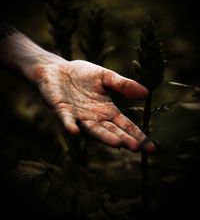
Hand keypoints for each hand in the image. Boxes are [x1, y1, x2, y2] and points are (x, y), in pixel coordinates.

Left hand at [34, 58, 153, 152]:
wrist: (57, 70)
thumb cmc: (82, 75)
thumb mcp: (106, 76)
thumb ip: (123, 85)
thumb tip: (147, 93)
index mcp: (107, 110)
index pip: (125, 125)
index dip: (138, 136)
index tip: (151, 149)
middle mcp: (94, 117)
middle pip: (111, 130)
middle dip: (124, 139)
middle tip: (136, 148)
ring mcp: (78, 116)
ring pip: (92, 129)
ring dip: (103, 136)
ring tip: (117, 144)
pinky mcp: (61, 110)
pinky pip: (67, 119)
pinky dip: (70, 125)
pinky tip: (75, 131)